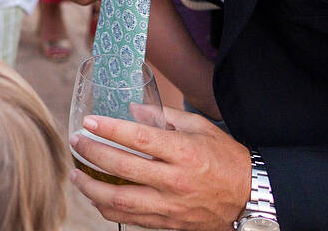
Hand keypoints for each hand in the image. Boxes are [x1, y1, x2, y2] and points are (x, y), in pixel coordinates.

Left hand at [69, 109, 250, 230]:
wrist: (251, 197)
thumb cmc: (225, 158)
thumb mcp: (200, 127)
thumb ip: (164, 115)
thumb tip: (132, 108)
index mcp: (183, 153)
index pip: (137, 139)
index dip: (109, 129)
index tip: (88, 122)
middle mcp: (174, 181)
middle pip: (122, 169)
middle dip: (92, 154)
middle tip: (76, 143)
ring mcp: (170, 206)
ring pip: (120, 201)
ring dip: (92, 188)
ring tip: (76, 175)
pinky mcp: (169, 223)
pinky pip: (130, 220)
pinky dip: (108, 210)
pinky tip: (96, 197)